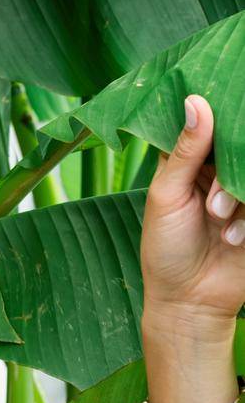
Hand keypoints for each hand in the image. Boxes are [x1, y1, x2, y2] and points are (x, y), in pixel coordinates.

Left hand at [140, 94, 244, 333]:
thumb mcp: (166, 195)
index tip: (219, 127)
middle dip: (226, 172)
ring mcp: (241, 195)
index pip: (208, 124)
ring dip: (236, 196)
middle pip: (237, 146)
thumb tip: (196, 101)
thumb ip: (184, 151)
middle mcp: (219, 172)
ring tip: (216, 219)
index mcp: (189, 161)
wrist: (187, 301)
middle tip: (211, 203)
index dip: (215, 120)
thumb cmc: (165, 247)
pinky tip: (233, 239)